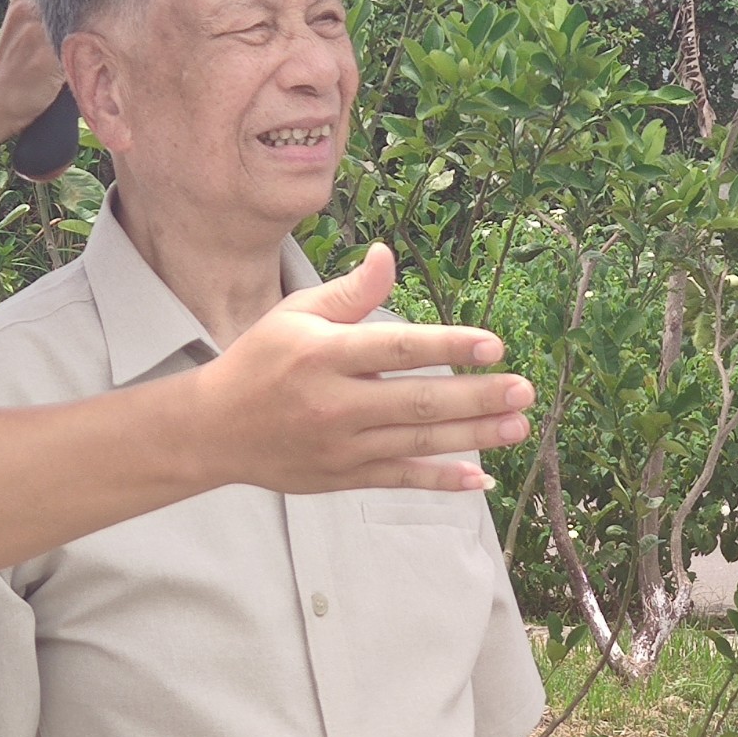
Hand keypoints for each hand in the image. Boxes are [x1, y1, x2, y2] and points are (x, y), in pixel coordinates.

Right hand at [194, 243, 531, 493]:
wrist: (214, 429)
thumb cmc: (261, 361)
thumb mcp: (296, 315)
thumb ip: (349, 293)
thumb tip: (388, 255)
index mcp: (323, 355)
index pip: (397, 348)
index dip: (448, 346)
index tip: (493, 344)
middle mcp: (333, 403)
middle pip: (417, 402)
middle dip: (476, 398)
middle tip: (523, 390)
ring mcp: (340, 446)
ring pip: (417, 443)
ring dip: (473, 437)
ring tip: (518, 427)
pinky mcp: (343, 477)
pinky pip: (400, 479)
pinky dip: (441, 481)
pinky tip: (481, 478)